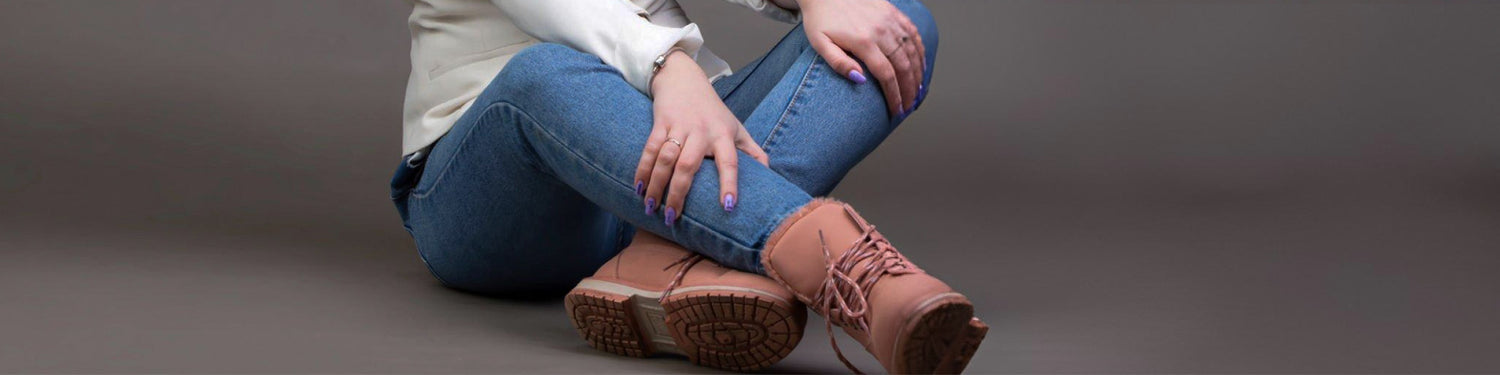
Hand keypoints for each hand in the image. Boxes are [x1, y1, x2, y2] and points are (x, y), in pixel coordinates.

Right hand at [636, 51, 770, 224]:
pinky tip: (638, 187)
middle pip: (688, 165)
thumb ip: (753, 151)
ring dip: (656, 185)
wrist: (683, 78)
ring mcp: (679, 127)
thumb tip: (769, 175)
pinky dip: (642, 169)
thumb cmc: (712, 110)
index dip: (729, 183)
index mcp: (723, 135)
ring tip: (651, 208)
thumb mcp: (736, 127)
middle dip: (678, 193)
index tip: (727, 206)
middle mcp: (701, 131)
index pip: (729, 161)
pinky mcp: (660, 123)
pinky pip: (649, 148)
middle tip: (672, 218)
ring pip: (666, 159)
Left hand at [800, 0, 924, 115]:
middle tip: (909, 106)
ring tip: (917, 90)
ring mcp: (889, 20)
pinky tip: (921, 64)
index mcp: (863, 41)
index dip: (894, 95)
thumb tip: (860, 80)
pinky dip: (920, 51)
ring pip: (912, 51)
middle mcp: (880, 30)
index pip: (886, 75)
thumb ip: (839, 63)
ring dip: (918, 73)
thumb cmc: (820, 19)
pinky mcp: (893, 12)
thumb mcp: (820, 43)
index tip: (897, 110)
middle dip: (909, 90)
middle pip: (903, 66)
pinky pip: (913, 33)